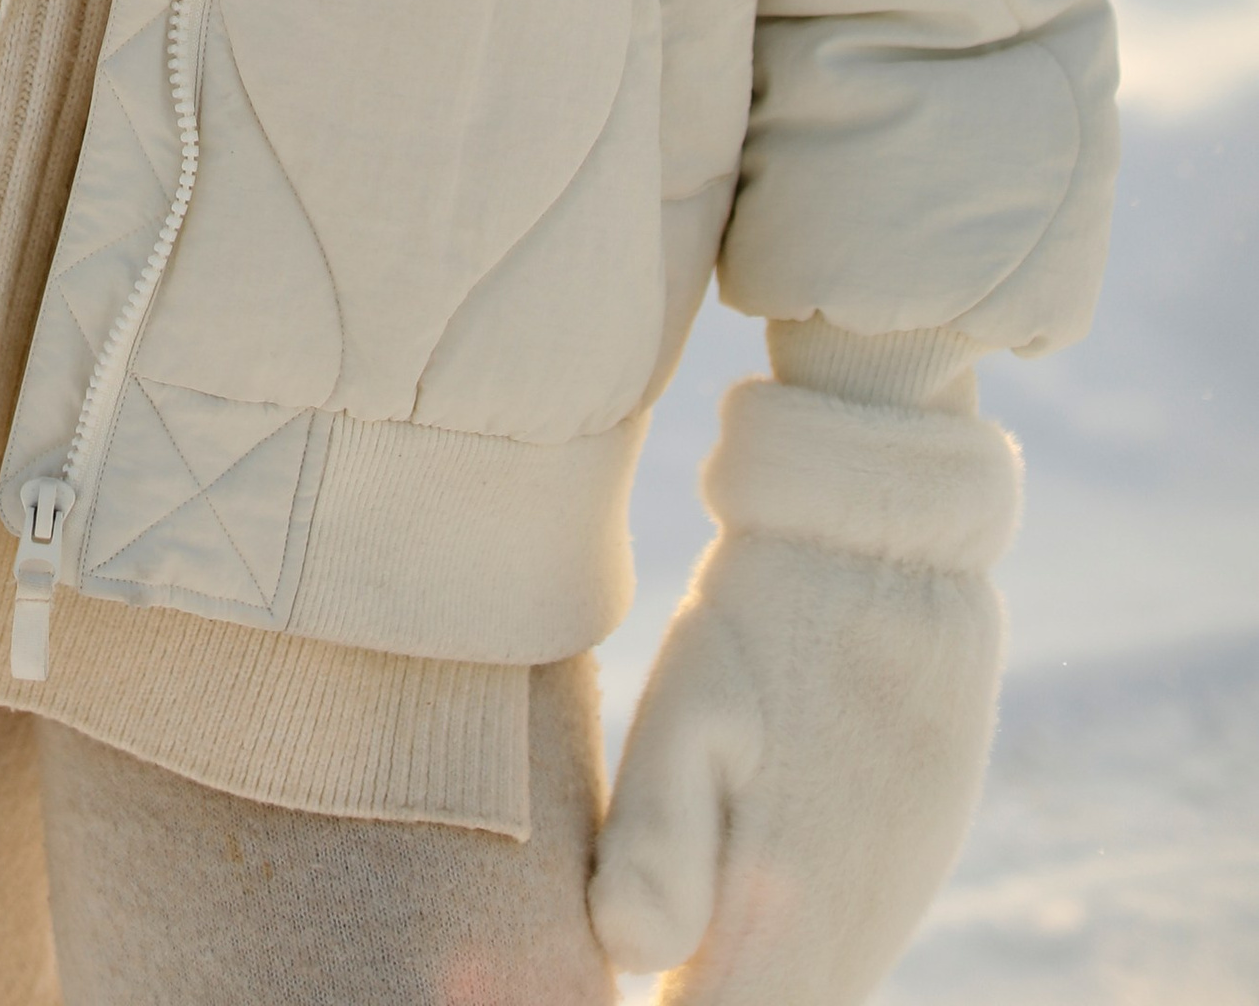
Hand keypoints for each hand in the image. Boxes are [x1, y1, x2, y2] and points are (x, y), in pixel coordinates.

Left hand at [590, 381, 1017, 1004]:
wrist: (885, 538)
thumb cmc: (765, 622)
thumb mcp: (687, 714)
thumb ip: (654, 847)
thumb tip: (626, 954)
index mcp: (793, 927)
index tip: (587, 985)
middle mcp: (856, 938)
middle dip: (693, 992)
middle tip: (603, 945)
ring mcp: (894, 899)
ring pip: (803, 984)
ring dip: (735, 973)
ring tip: (665, 924)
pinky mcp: (911, 856)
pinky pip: (836, 939)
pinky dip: (777, 939)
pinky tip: (728, 886)